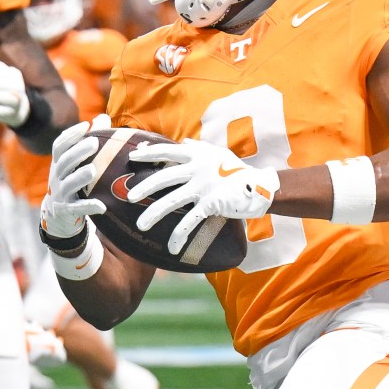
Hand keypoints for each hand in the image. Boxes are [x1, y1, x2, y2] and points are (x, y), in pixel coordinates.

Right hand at [40, 115, 108, 244]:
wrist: (57, 216)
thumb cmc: (72, 182)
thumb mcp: (75, 163)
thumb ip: (89, 141)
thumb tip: (103, 117)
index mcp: (59, 163)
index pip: (59, 146)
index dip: (70, 135)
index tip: (85, 125)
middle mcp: (56, 177)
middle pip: (64, 162)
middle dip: (78, 152)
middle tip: (94, 142)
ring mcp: (60, 195)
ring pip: (68, 185)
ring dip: (80, 177)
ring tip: (93, 170)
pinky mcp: (66, 211)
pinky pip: (77, 209)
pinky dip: (88, 207)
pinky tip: (102, 206)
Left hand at [126, 137, 279, 255]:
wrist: (259, 185)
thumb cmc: (236, 169)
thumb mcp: (217, 153)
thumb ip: (198, 148)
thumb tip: (183, 141)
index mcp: (197, 155)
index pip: (167, 151)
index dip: (148, 154)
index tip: (132, 157)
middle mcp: (197, 169)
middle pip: (164, 177)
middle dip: (144, 187)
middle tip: (129, 197)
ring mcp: (204, 187)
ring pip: (172, 200)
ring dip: (154, 213)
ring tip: (141, 225)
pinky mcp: (211, 204)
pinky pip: (190, 221)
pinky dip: (179, 235)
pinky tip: (171, 247)